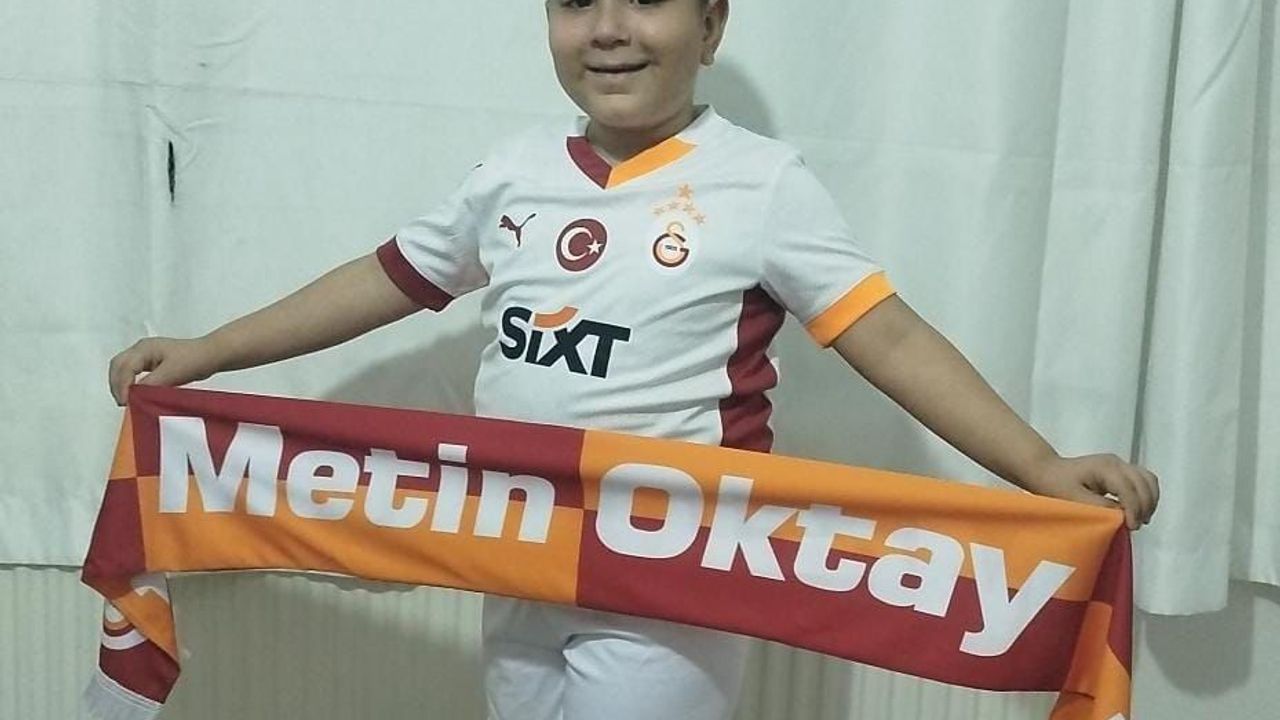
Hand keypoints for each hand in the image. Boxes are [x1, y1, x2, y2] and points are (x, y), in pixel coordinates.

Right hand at [108, 337, 222, 405]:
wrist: (212, 355)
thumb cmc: (195, 359)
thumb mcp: (172, 373)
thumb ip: (151, 383)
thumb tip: (134, 395)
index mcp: (145, 348)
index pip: (124, 367)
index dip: (122, 385)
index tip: (125, 402)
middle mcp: (142, 349)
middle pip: (118, 366)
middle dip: (116, 384)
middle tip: (123, 403)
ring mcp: (146, 355)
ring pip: (123, 369)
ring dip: (121, 384)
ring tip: (126, 401)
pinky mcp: (152, 362)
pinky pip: (133, 372)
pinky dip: (130, 383)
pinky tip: (135, 395)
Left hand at [1024, 454, 1159, 530]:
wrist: (1046, 471)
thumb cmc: (1055, 484)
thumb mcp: (1073, 499)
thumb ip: (1099, 507)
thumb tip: (1122, 515)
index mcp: (1104, 467)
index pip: (1129, 488)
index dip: (1134, 509)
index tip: (1131, 527)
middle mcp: (1116, 462)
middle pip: (1144, 482)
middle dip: (1145, 506)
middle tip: (1136, 526)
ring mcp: (1119, 464)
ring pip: (1148, 480)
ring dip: (1150, 500)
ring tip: (1140, 520)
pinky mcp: (1120, 470)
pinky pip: (1143, 481)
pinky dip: (1146, 495)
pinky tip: (1139, 511)